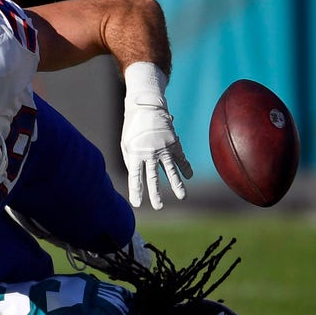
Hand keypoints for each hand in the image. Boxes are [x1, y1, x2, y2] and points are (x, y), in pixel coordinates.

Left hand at [121, 62, 192, 209]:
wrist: (145, 107)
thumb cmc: (133, 128)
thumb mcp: (126, 145)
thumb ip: (131, 161)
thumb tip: (138, 176)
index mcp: (134, 154)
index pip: (135, 177)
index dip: (136, 191)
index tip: (137, 204)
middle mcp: (149, 153)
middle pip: (153, 177)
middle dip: (156, 194)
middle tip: (159, 207)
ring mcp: (163, 148)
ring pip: (171, 170)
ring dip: (177, 184)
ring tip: (182, 197)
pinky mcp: (173, 142)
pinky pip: (181, 158)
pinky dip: (186, 167)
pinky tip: (189, 176)